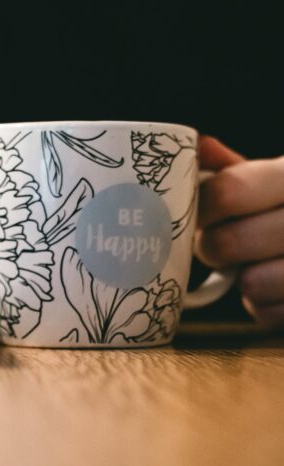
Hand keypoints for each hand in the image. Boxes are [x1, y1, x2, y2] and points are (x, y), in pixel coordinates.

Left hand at [195, 136, 283, 325]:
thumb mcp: (278, 179)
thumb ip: (237, 169)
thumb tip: (196, 146)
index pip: (228, 191)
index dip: (202, 208)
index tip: (200, 214)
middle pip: (228, 243)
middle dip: (213, 248)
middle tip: (218, 245)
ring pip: (252, 283)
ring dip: (242, 279)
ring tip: (252, 265)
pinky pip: (268, 313)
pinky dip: (263, 305)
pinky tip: (274, 288)